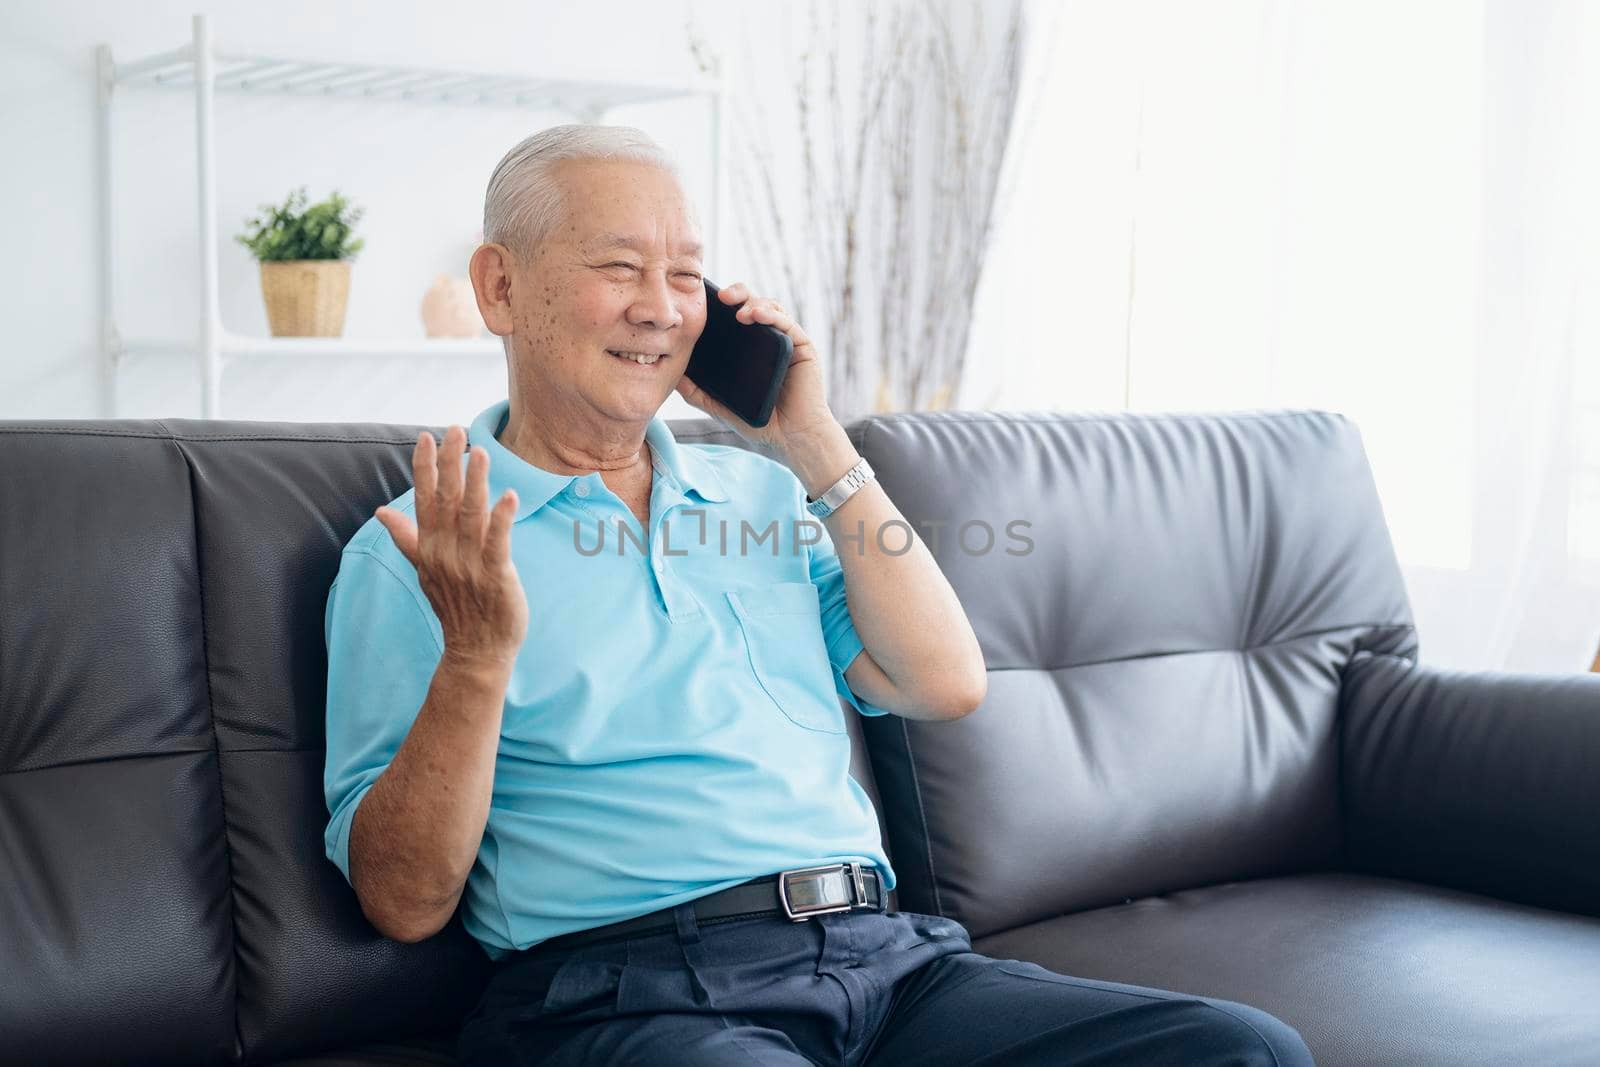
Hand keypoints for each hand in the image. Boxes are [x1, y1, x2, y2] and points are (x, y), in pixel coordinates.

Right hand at [375, 425, 527, 667]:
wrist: (475, 650)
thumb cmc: (455, 606)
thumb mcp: (424, 569)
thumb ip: (405, 537)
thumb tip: (381, 511)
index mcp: (430, 546)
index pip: (425, 499)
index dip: (425, 467)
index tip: (426, 437)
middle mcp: (445, 551)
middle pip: (447, 499)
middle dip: (450, 464)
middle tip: (454, 430)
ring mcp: (469, 564)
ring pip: (471, 515)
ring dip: (475, 483)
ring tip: (481, 452)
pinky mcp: (495, 576)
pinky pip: (497, 544)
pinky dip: (502, 520)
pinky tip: (509, 496)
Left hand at [674, 282, 836, 452]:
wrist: (791, 439)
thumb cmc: (759, 423)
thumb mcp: (718, 406)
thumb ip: (696, 391)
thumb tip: (671, 372)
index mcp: (748, 348)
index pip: (732, 316)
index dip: (718, 305)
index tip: (701, 301)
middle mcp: (767, 340)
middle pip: (751, 303)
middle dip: (736, 293)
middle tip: (720, 296)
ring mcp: (785, 342)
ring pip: (770, 307)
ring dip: (753, 303)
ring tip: (738, 312)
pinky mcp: (802, 347)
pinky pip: (787, 323)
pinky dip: (771, 315)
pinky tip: (757, 315)